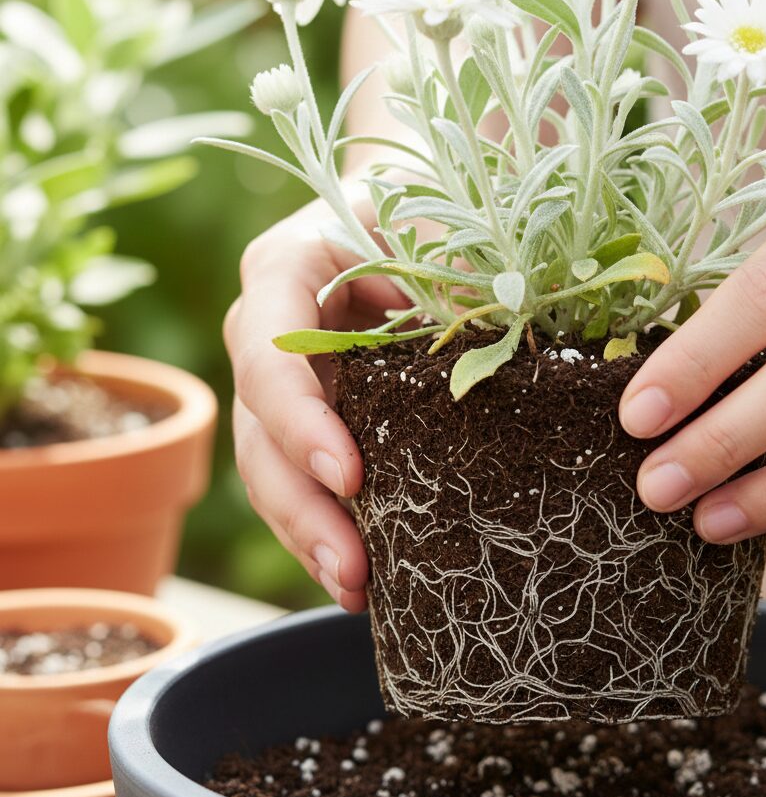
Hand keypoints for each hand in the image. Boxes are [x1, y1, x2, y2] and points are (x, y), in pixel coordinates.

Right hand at [224, 193, 408, 608]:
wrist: (412, 213)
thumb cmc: (426, 207)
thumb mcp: (435, 216)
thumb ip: (443, 264)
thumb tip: (474, 330)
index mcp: (284, 270)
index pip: (268, 349)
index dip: (299, 418)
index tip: (348, 475)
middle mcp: (267, 332)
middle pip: (259, 430)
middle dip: (301, 505)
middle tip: (351, 568)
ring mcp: (287, 384)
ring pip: (271, 470)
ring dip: (309, 535)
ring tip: (356, 589)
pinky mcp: (315, 419)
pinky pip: (307, 480)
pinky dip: (330, 528)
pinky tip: (364, 576)